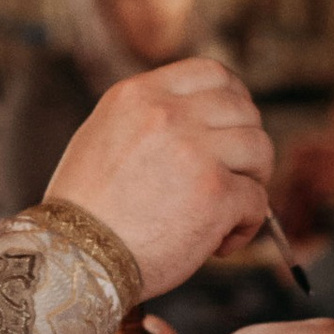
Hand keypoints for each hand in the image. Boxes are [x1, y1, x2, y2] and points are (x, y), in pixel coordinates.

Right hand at [47, 60, 273, 300]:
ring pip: (260, 149)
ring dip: (252, 182)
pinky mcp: (216, 193)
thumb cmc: (85, 213)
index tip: (235, 125)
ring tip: (228, 212)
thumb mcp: (103, 136)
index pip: (212, 73)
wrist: (74, 260)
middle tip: (235, 177)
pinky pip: (258, 200)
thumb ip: (149, 119)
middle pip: (243, 109)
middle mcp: (168, 114)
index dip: (235, 98)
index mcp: (138, 95)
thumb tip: (200, 121)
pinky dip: (247, 225)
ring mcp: (195, 151)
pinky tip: (220, 244)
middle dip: (247, 145)